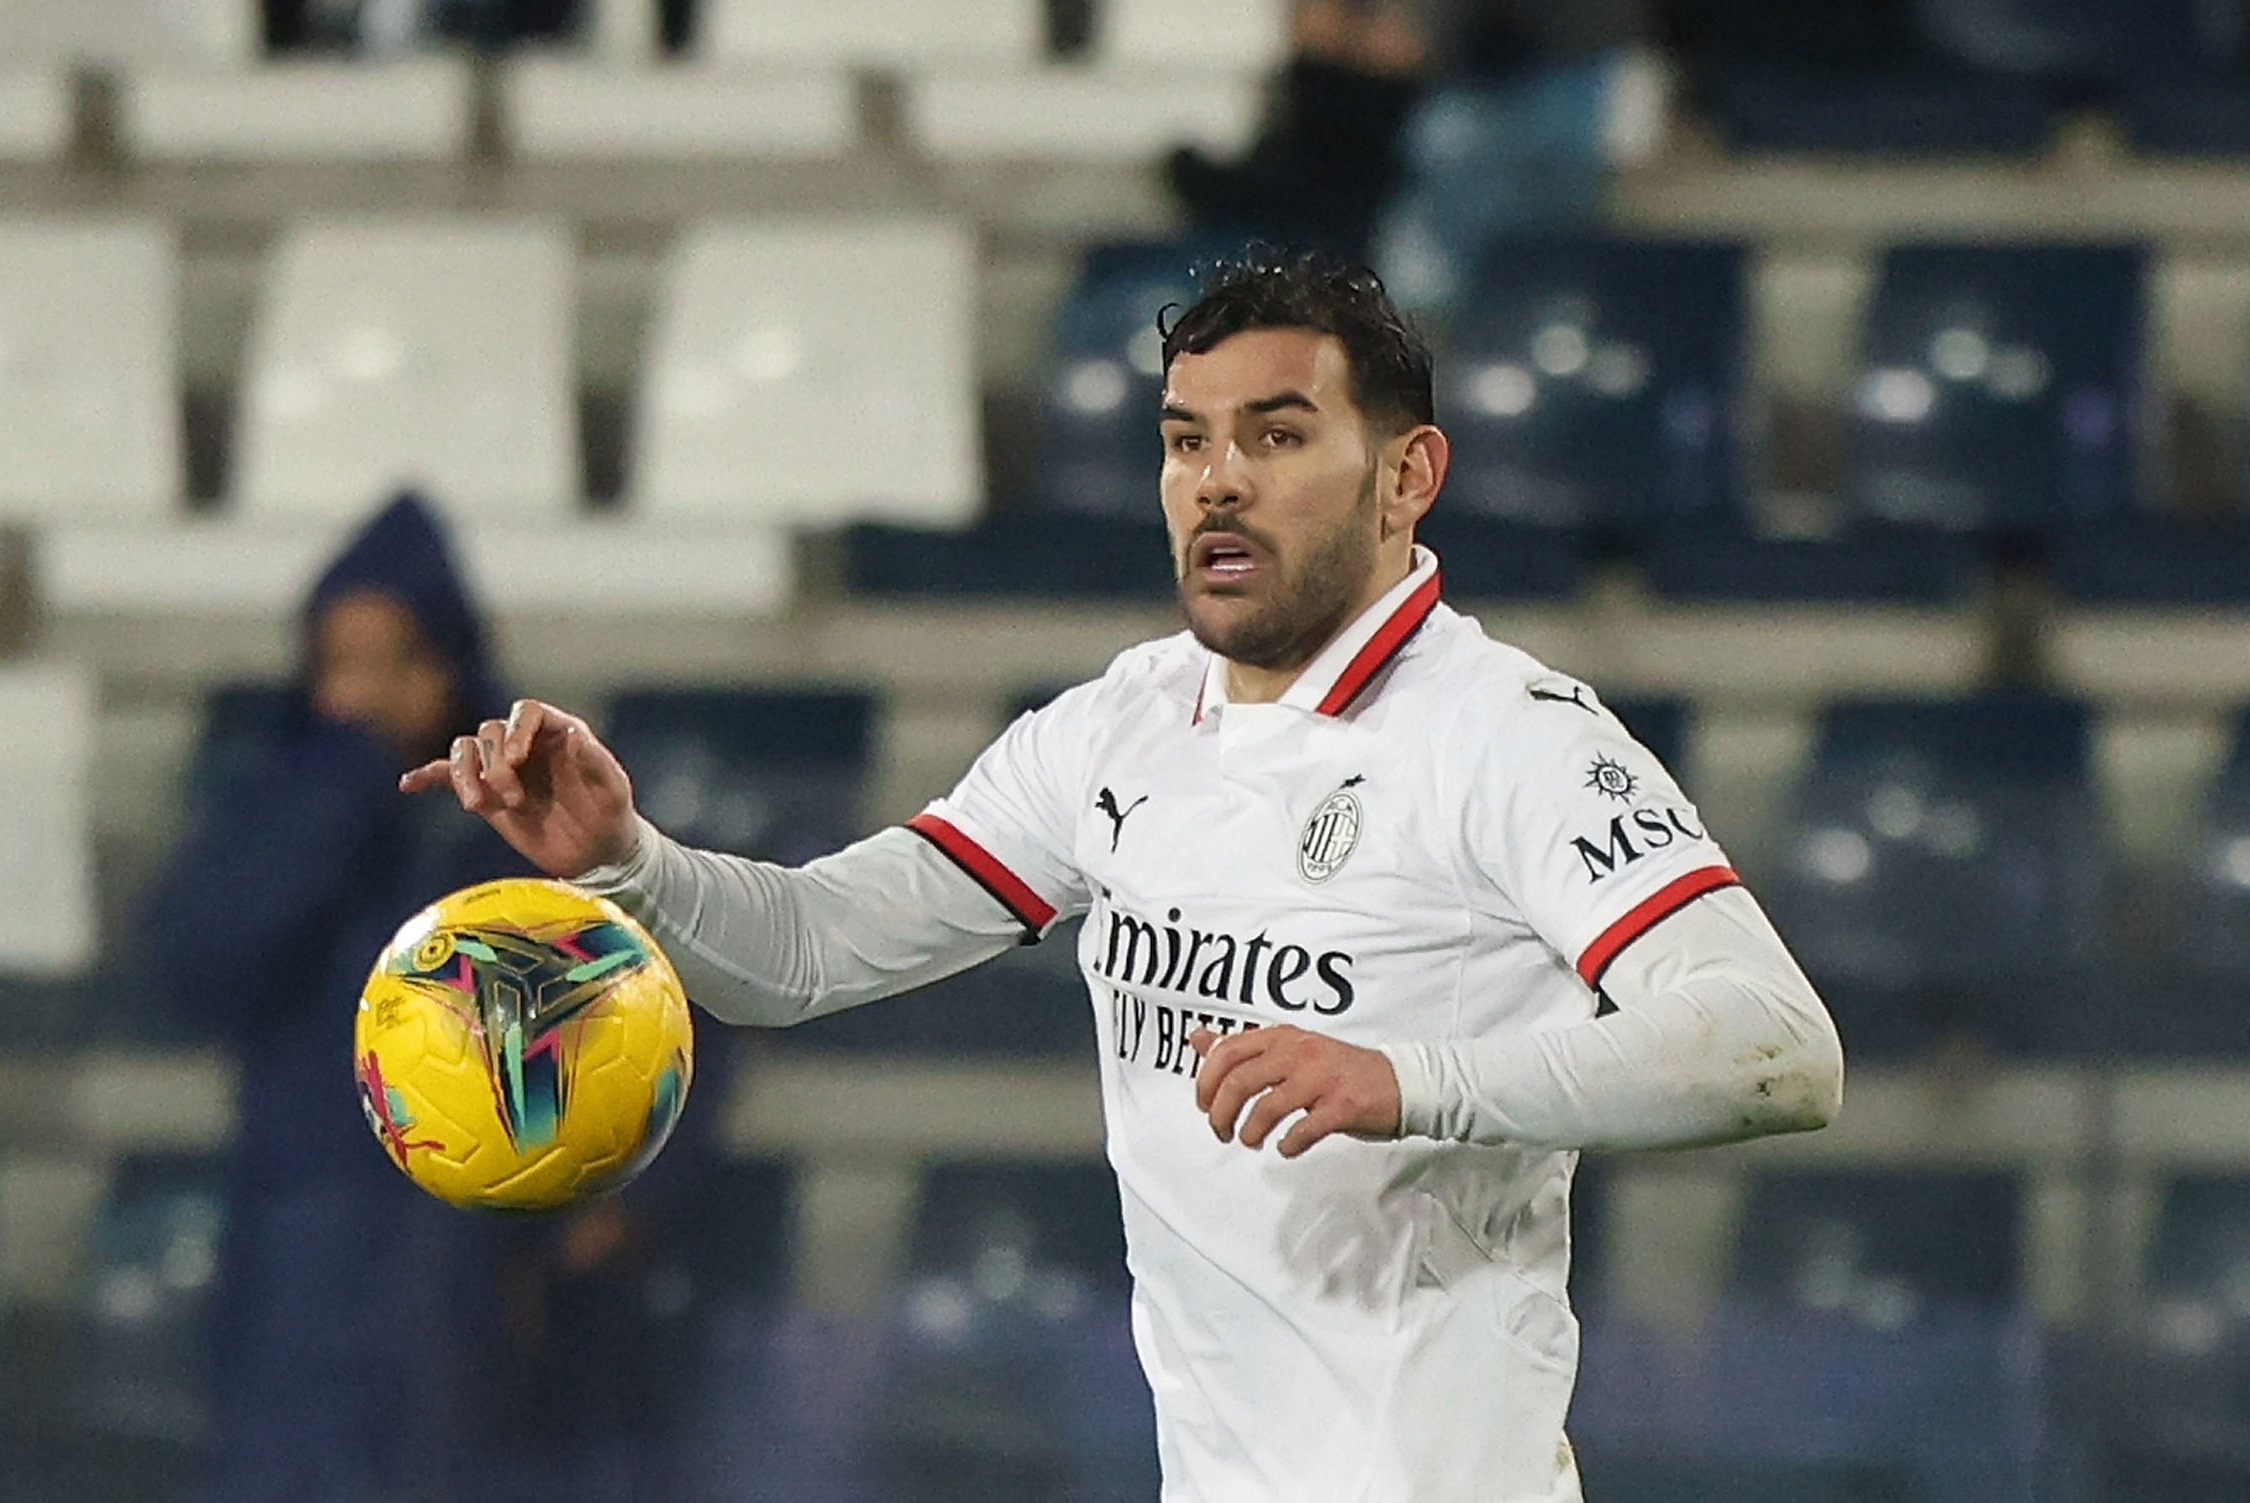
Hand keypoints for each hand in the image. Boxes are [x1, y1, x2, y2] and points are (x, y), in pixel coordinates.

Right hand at [399, 698, 637, 876]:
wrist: (598, 852)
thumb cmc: (611, 814)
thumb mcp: (614, 789)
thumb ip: (596, 761)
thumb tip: (574, 732)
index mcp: (557, 732)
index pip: (525, 711)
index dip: (517, 730)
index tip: (518, 760)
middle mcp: (526, 744)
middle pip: (490, 732)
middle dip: (494, 764)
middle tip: (514, 800)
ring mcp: (502, 768)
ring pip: (466, 750)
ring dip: (464, 774)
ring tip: (476, 805)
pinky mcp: (487, 794)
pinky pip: (449, 776)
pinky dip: (429, 776)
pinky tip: (410, 784)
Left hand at [1190, 1024, 1401, 1157]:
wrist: (1401, 1082)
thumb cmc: (1340, 1070)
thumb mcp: (1289, 1049)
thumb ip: (1244, 1047)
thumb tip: (1198, 1039)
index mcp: (1284, 1037)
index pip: (1228, 1051)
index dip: (1206, 1081)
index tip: (1204, 1104)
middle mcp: (1300, 1052)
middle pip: (1239, 1081)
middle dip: (1220, 1113)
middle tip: (1220, 1131)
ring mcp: (1322, 1078)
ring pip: (1266, 1107)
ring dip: (1250, 1131)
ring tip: (1250, 1141)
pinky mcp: (1342, 1106)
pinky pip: (1303, 1130)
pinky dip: (1288, 1144)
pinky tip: (1286, 1148)